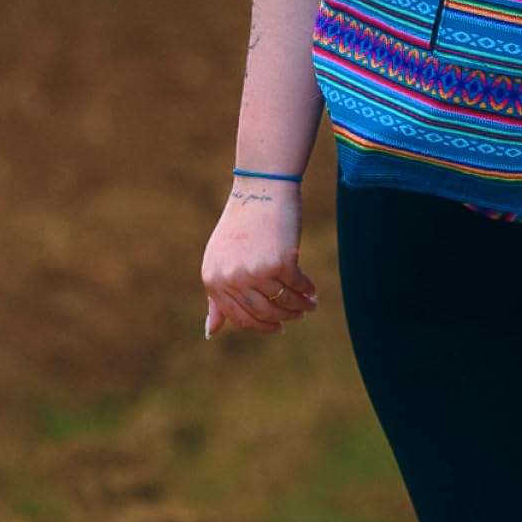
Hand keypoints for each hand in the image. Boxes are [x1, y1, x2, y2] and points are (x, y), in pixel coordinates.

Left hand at [203, 179, 318, 336]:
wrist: (261, 188)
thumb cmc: (242, 224)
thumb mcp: (221, 260)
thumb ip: (216, 297)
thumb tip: (209, 333)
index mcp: (212, 279)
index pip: (238, 317)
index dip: (260, 326)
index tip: (276, 327)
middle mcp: (231, 278)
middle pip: (262, 312)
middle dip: (284, 317)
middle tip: (298, 315)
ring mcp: (255, 271)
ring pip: (282, 301)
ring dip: (299, 306)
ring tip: (310, 304)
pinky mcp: (280, 262)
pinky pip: (297, 285)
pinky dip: (307, 289)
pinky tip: (312, 289)